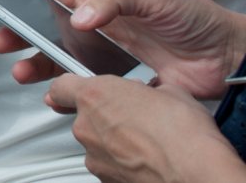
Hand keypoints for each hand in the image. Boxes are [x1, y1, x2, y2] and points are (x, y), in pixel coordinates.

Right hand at [0, 0, 245, 98]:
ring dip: (40, 65)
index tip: (1, 3)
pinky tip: (57, 94)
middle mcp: (99, 25)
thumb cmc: (194, 18)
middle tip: (4, 44)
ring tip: (24, 73)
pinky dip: (67, 89)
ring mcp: (107, 53)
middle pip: (48, 28)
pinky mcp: (119, 81)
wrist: (229, 59)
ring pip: (61, 58)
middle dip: (22, 35)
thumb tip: (78, 16)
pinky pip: (85, 85)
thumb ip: (113, 0)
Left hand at [45, 74, 244, 182]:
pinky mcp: (106, 179)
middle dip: (108, 115)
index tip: (66, 92)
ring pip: (98, 143)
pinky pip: (110, 165)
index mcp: (96, 96)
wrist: (198, 175)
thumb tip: (155, 94)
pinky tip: (149, 160)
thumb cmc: (185, 136)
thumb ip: (149, 90)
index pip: (62, 87)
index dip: (66, 88)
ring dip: (116, 141)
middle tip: (137, 116)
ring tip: (149, 142)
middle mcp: (87, 127)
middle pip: (86, 117)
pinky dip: (124, 162)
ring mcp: (95, 156)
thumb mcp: (172, 92)